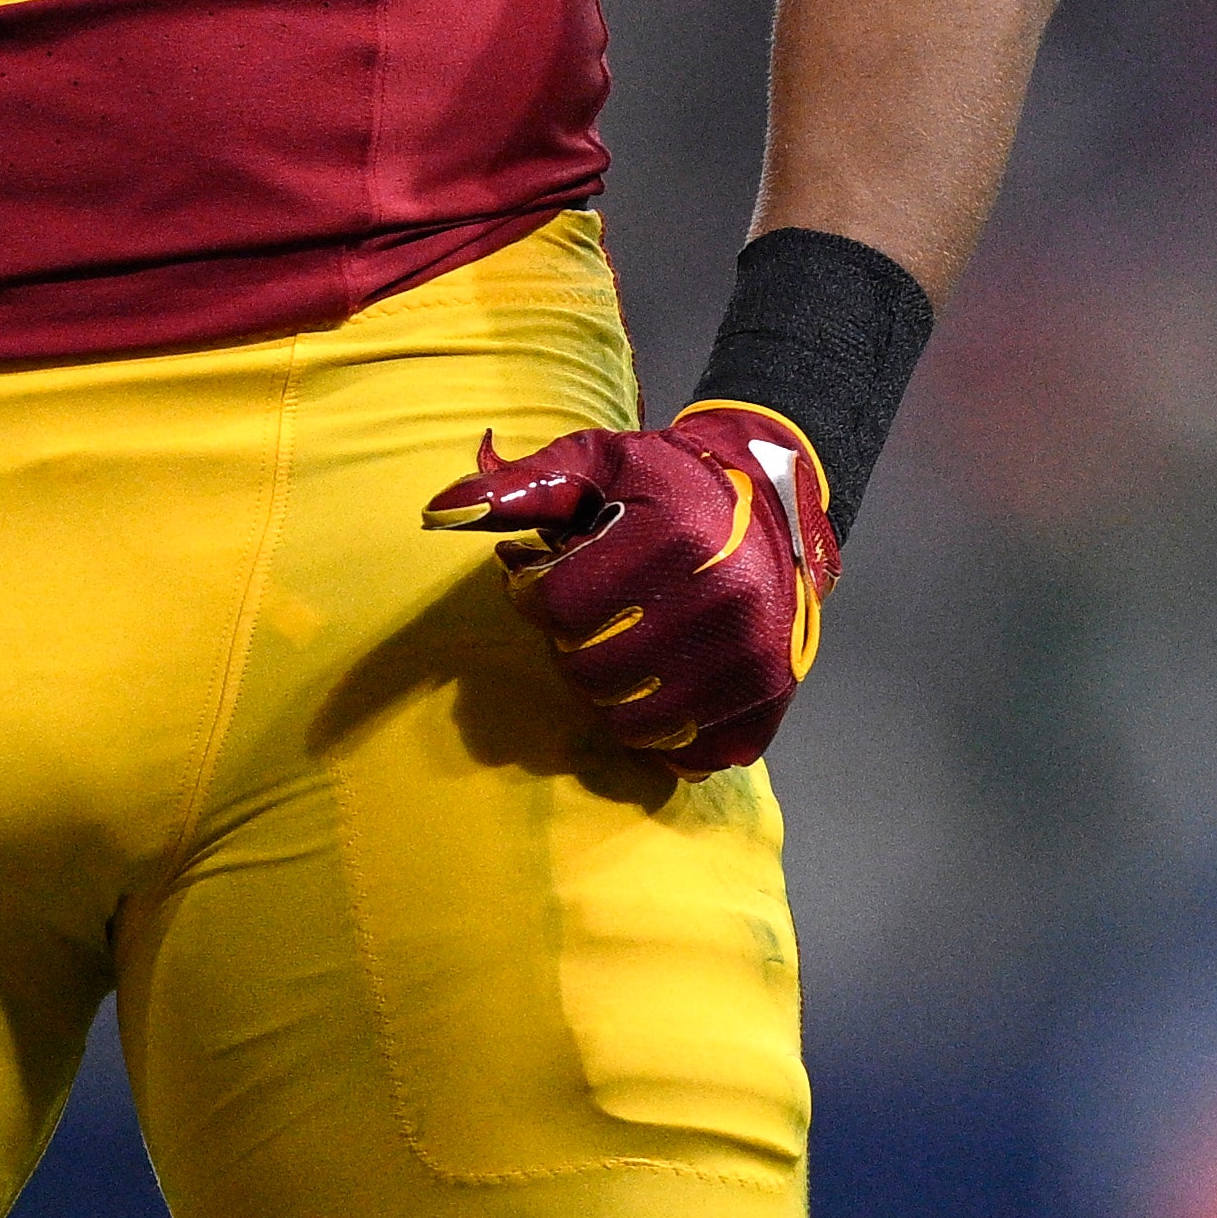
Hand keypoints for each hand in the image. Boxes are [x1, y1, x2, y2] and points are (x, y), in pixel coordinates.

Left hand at [428, 401, 841, 775]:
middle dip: (571, 643)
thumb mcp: (594, 464)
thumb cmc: (668, 483)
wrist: (778, 500)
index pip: (559, 606)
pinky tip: (662, 681)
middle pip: (590, 671)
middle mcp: (723, 601)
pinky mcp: (769, 698)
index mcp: (676, 537)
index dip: (533, 592)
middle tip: (589, 611)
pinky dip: (663, 729)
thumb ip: (520, 488)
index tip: (545, 575)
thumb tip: (438, 511)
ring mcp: (752, 659)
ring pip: (632, 723)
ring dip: (610, 692)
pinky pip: (687, 753)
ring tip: (622, 643)